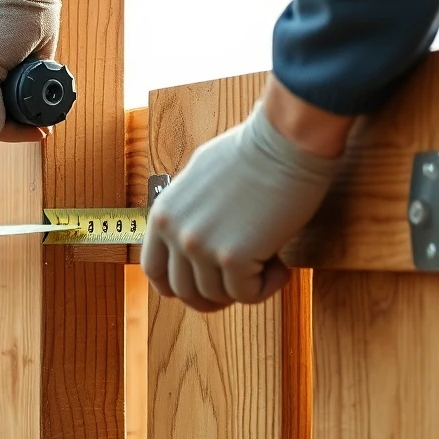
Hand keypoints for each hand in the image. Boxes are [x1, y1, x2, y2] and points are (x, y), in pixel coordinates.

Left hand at [141, 96, 343, 311]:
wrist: (283, 141)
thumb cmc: (252, 154)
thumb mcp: (198, 181)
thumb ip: (187, 214)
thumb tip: (190, 244)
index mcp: (162, 214)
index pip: (154, 271)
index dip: (179, 288)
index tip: (204, 287)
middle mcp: (174, 232)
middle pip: (184, 292)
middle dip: (215, 296)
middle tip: (244, 283)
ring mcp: (200, 245)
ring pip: (217, 296)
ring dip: (247, 287)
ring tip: (270, 262)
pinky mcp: (233, 255)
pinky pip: (247, 295)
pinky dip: (269, 286)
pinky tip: (282, 266)